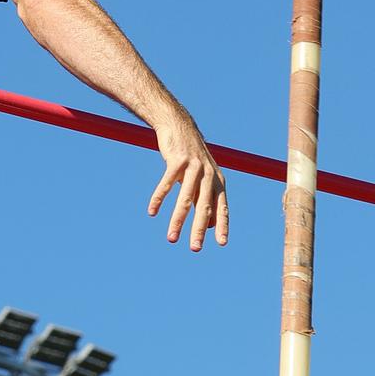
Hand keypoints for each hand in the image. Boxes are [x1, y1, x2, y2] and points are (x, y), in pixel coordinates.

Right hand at [147, 120, 228, 250]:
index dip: (222, 225)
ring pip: (185, 199)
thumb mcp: (203, 177)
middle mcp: (208, 175)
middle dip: (199, 230)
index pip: (222, 207)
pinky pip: (167, 184)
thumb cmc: (191, 157)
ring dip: (177, 221)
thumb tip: (211, 226)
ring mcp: (193, 167)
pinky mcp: (176, 160)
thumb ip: (207, 199)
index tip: (221, 244)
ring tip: (171, 238)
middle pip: (204, 207)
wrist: (178, 126)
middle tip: (195, 249)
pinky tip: (152, 211)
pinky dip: (159, 198)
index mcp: (217, 181)